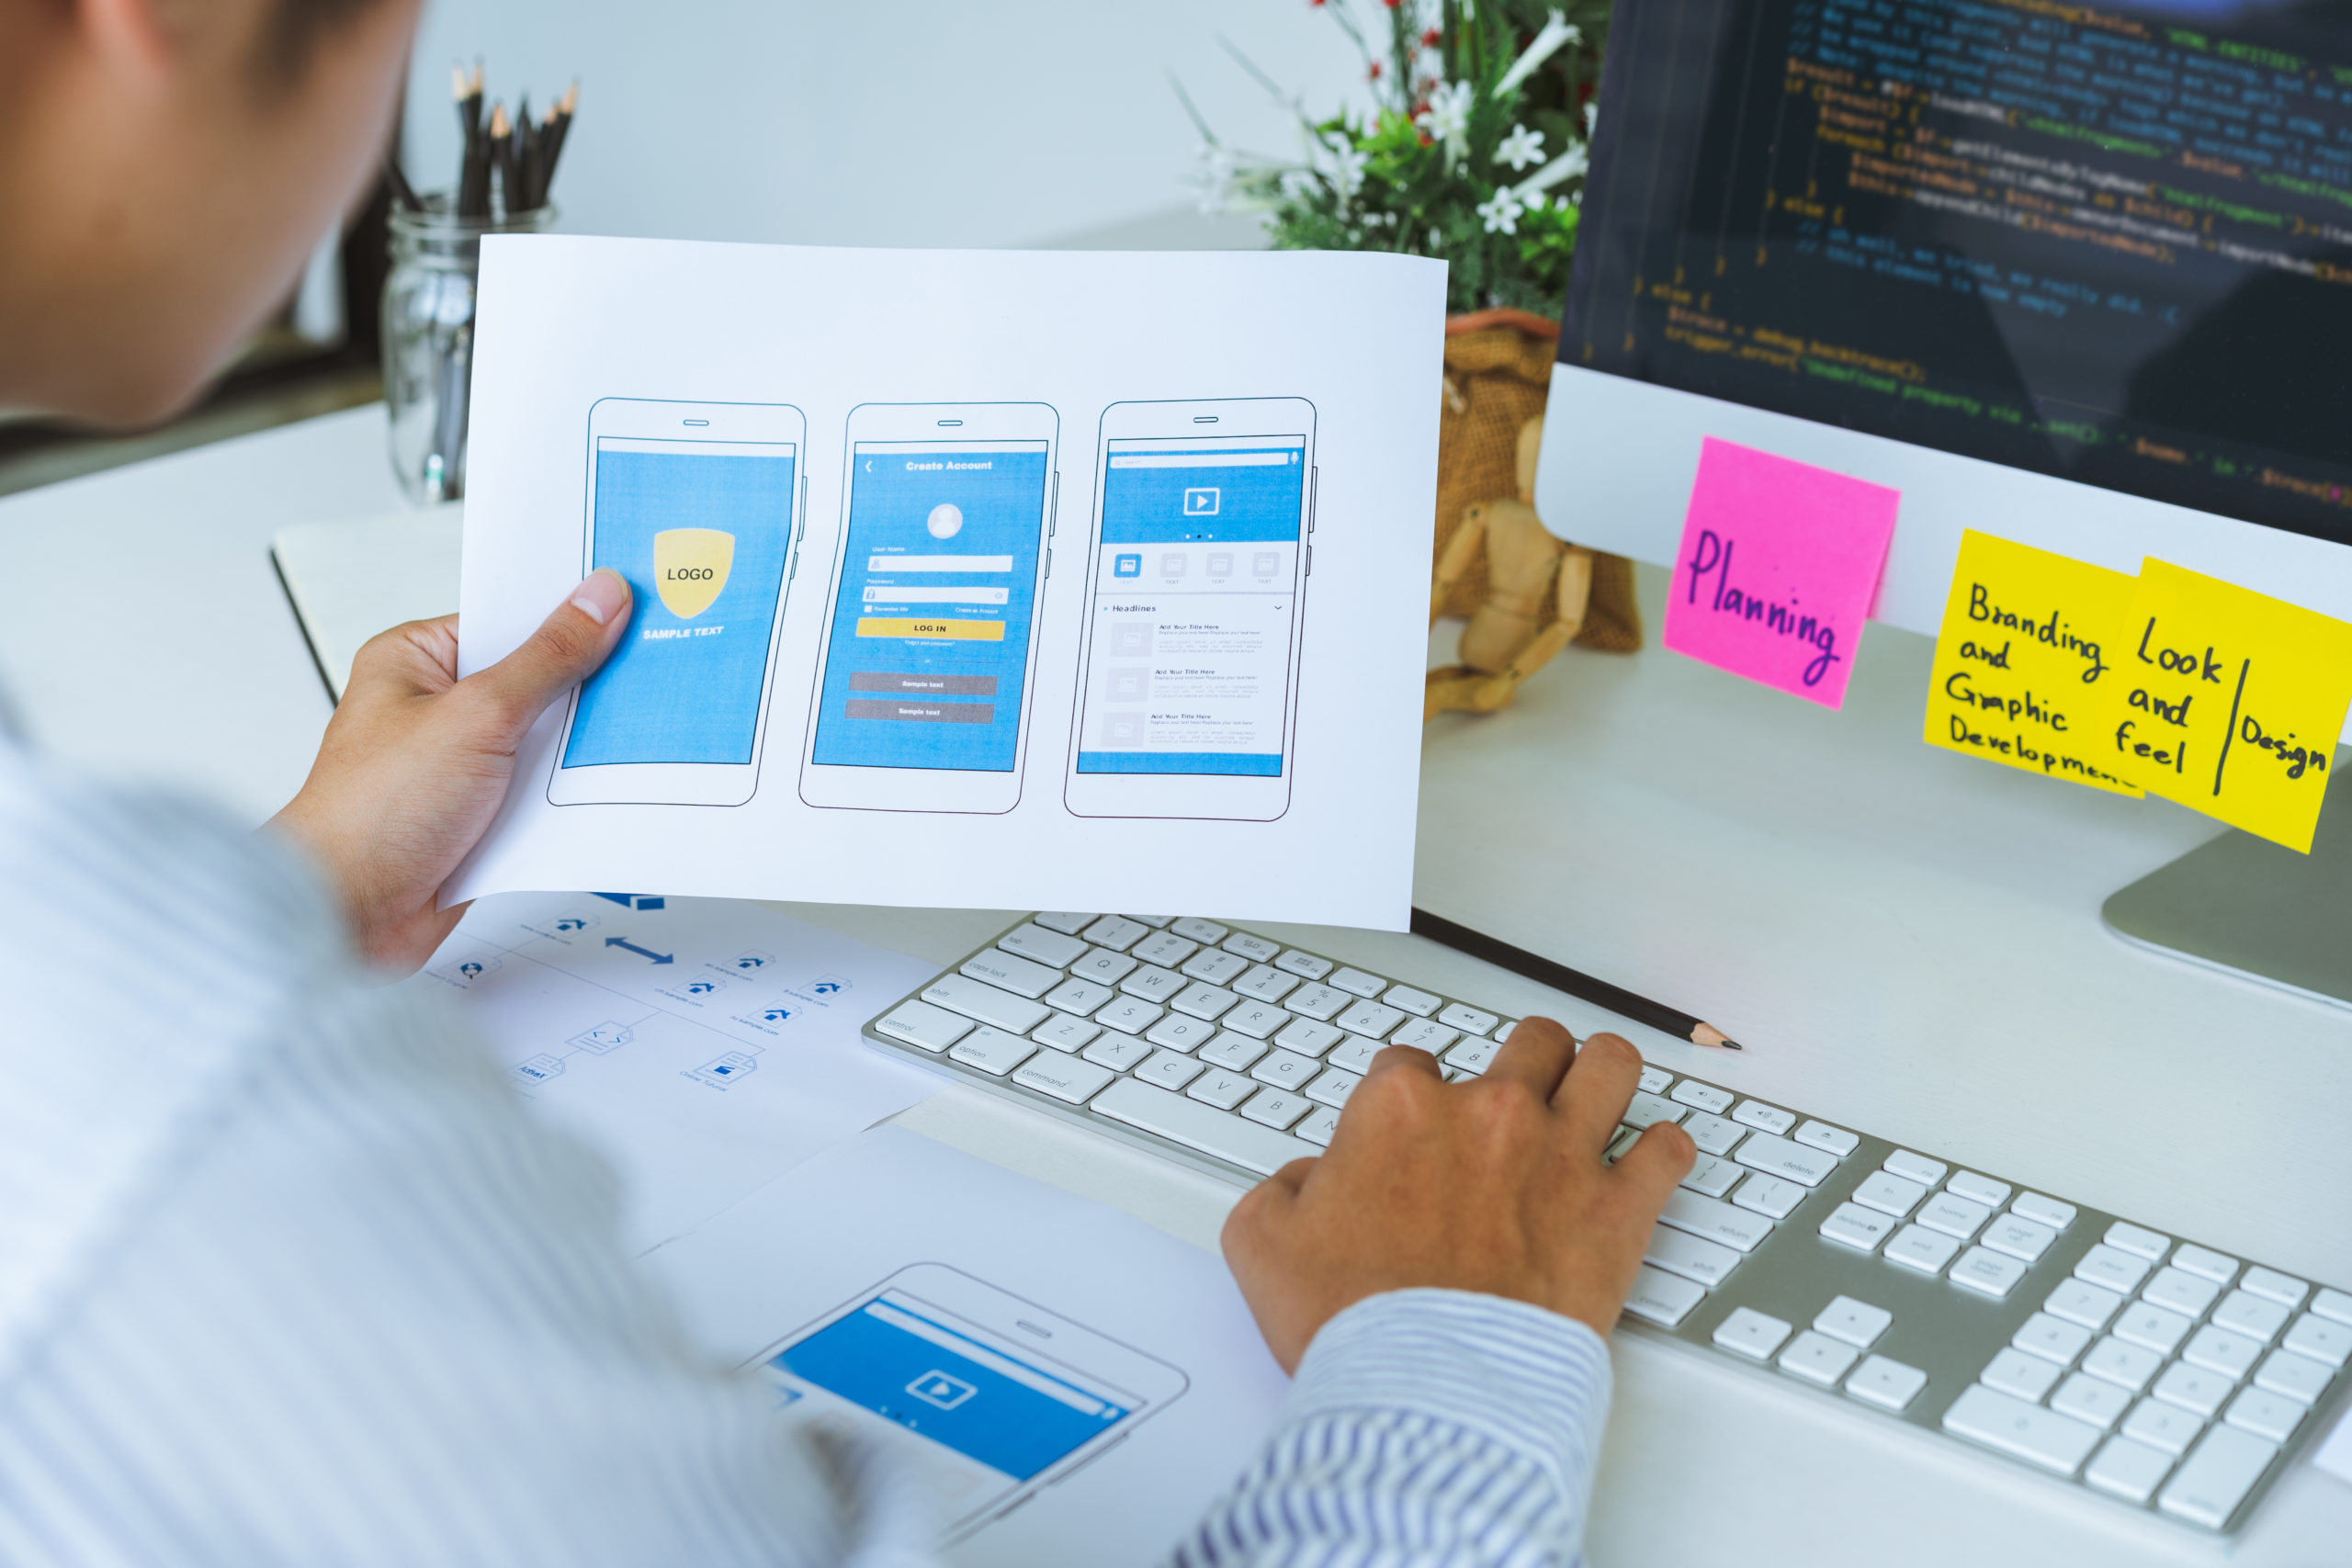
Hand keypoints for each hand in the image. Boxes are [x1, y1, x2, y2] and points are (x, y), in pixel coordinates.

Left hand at [269, 571, 631, 973]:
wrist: (349, 915)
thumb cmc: (371, 813)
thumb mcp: (478, 714)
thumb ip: (548, 657)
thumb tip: (597, 601)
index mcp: (416, 660)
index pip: (507, 619)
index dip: (565, 613)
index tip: (628, 603)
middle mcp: (435, 708)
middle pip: (534, 679)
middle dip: (584, 685)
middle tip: (645, 669)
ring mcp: (460, 764)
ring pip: (544, 740)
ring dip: (578, 747)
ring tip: (630, 731)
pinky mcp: (480, 815)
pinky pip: (542, 792)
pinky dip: (569, 795)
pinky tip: (603, 787)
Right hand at [1220, 1020, 1695, 1371]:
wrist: (1430, 1390)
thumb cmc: (1356, 1324)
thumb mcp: (1263, 1244)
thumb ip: (1283, 1188)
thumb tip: (1307, 1179)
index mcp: (1400, 1110)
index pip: (1412, 1063)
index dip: (1412, 1095)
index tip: (1418, 1127)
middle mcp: (1487, 1114)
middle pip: (1525, 1044)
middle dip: (1522, 1063)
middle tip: (1518, 1097)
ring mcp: (1560, 1155)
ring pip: (1607, 1065)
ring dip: (1601, 1074)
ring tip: (1597, 1092)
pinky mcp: (1616, 1210)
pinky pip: (1667, 1151)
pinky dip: (1663, 1152)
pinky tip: (1650, 1161)